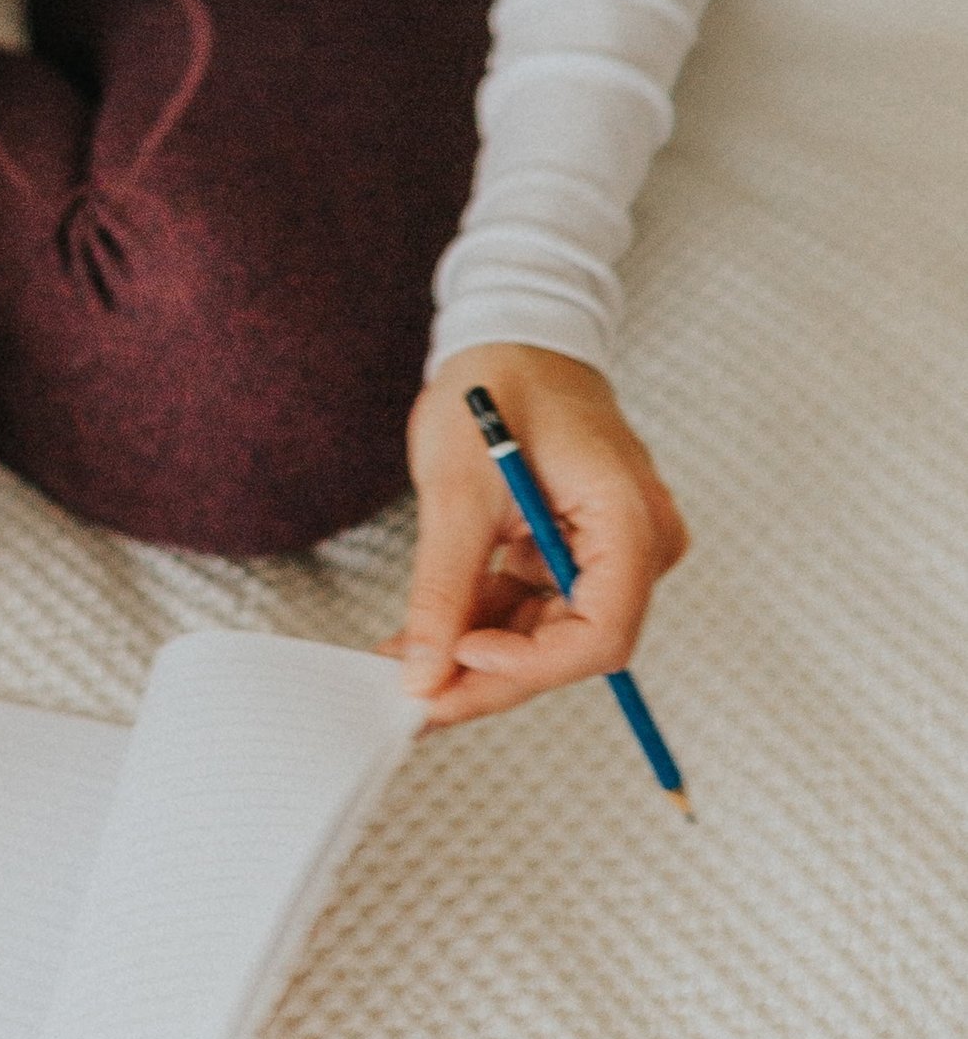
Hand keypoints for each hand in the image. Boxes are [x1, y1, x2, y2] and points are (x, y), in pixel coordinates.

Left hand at [386, 344, 687, 727]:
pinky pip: (534, 606)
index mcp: (630, 519)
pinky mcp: (576, 553)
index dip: (530, 664)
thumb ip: (445, 586)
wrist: (512, 336)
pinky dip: (479, 623)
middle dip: (490, 674)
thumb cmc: (496, 388)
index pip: (601, 631)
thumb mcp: (458, 487)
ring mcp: (610, 552)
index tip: (458, 663)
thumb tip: (423, 673)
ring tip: (402, 669)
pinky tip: (423, 639)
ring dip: (475, 654)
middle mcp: (637, 545)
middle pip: (572, 644)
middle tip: (415, 702)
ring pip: (547, 634)